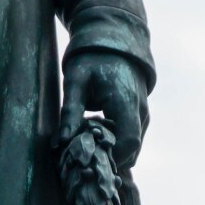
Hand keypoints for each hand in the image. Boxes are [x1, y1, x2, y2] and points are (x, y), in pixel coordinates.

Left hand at [59, 50, 148, 172]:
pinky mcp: (141, 116)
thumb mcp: (76, 81)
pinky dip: (116, 144)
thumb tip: (61, 142)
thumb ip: (70, 111)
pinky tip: (96, 135)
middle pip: (132, 151)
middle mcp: (140, 110)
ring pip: (133, 148)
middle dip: (109, 160)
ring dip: (112, 152)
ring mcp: (144, 114)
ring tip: (87, 144)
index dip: (111, 158)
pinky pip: (132, 139)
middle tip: (83, 157)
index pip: (128, 142)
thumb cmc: (92, 59)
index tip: (86, 161)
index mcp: (126, 101)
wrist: (114, 43)